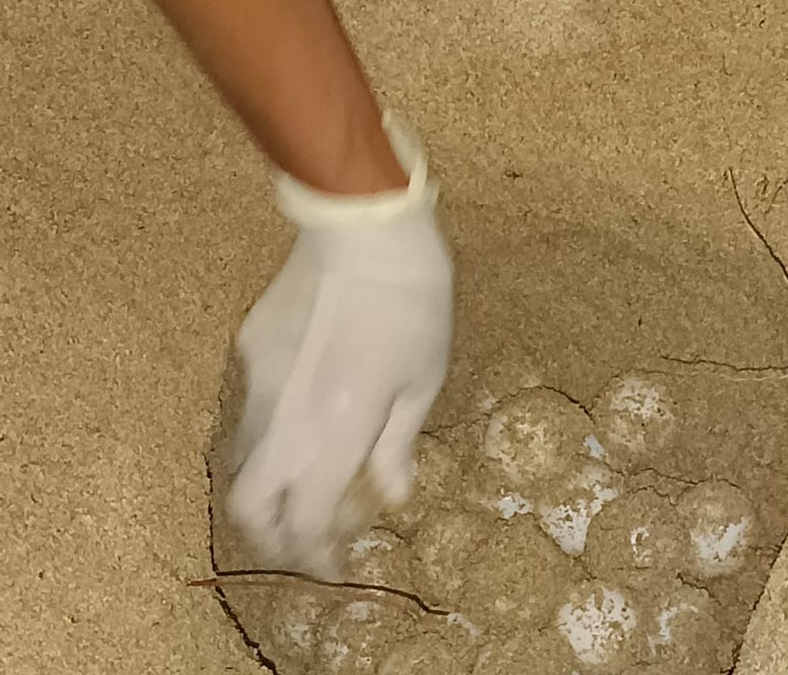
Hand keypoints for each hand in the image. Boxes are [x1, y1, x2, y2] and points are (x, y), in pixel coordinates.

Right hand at [226, 113, 452, 579]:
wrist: (366, 232)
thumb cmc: (414, 309)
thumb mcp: (422, 383)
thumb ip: (396, 446)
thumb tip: (390, 494)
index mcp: (332, 433)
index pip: (305, 521)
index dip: (315, 557)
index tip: (335, 571)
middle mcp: (282, 418)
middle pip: (248, 503)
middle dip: (273, 535)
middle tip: (306, 540)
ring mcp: (256, 381)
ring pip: (242, 457)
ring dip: (267, 487)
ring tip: (302, 487)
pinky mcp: (249, 348)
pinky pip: (250, 408)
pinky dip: (270, 435)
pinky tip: (304, 415)